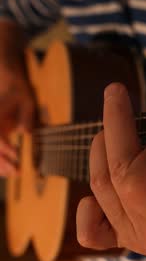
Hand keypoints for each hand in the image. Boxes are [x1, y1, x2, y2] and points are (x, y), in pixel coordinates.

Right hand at [0, 55, 34, 176]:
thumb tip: (28, 132)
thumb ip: (27, 118)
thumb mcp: (27, 102)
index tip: (17, 154)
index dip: (5, 147)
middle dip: (1, 162)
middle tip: (17, 172)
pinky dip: (0, 163)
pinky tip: (7, 171)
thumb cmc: (20, 94)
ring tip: (14, 174)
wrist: (10, 86)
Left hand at [76, 45, 145, 257]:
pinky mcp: (131, 240)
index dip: (142, 147)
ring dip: (101, 153)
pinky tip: (93, 193)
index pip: (136, 183)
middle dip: (115, 134)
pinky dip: (88, 212)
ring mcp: (145, 244)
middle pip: (115, 181)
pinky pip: (93, 233)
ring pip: (101, 192)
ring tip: (110, 131)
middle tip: (118, 101)